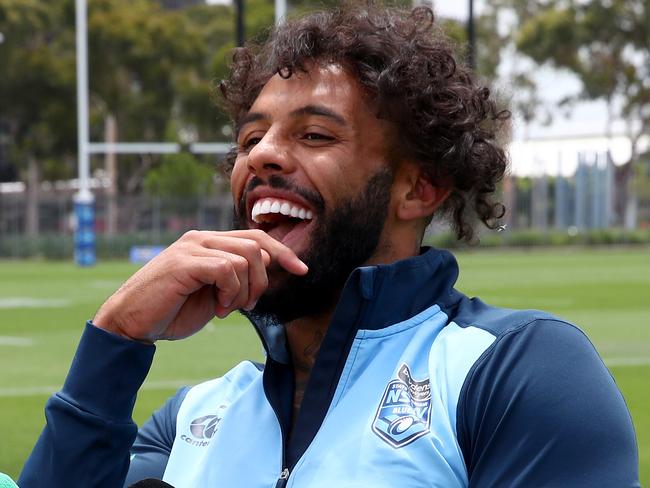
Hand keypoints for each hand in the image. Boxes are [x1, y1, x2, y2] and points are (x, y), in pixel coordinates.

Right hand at [92, 230, 307, 342]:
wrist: (131, 322)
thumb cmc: (172, 310)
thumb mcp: (214, 295)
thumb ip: (236, 281)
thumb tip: (265, 275)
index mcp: (210, 243)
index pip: (256, 237)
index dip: (283, 252)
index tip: (302, 269)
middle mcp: (202, 238)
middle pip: (257, 246)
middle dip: (263, 280)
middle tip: (248, 305)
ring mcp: (192, 247)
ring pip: (245, 258)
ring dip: (245, 290)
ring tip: (228, 308)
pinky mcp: (185, 262)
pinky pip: (227, 269)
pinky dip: (231, 292)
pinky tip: (219, 308)